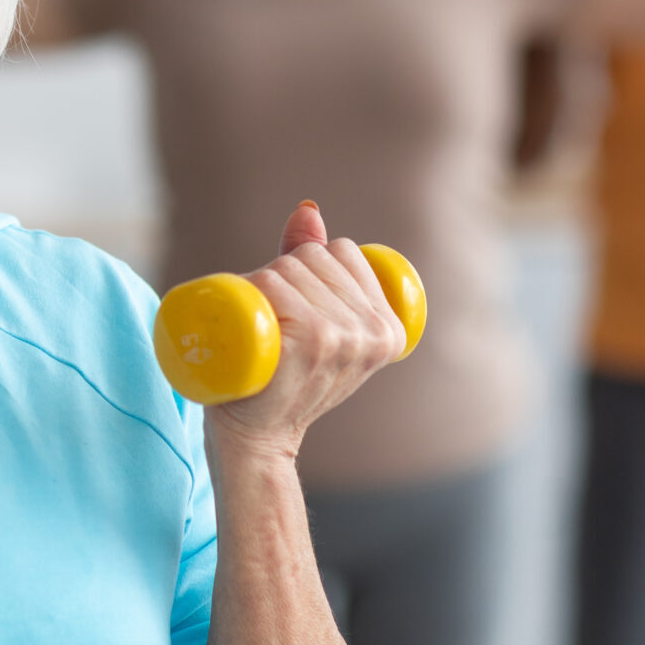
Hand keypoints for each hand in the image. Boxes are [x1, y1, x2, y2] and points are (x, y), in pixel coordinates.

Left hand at [203, 202, 405, 461]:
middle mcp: (375, 332)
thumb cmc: (284, 378)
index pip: (342, 251)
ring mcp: (344, 337)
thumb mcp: (315, 319)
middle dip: (279, 275)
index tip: (296, 308)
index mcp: (391, 329)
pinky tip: (254, 323)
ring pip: (286, 268)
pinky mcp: (311, 341)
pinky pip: (272, 286)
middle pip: (311, 256)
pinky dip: (252, 293)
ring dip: (257, 286)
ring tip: (259, 330)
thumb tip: (308, 208)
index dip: (307, 267)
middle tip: (270, 324)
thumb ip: (315, 262)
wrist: (257, 437)